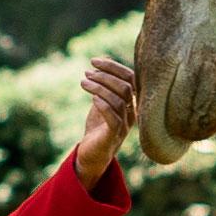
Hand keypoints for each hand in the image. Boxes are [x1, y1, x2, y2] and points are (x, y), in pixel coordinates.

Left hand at [72, 53, 136, 179]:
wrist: (92, 155)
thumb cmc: (97, 128)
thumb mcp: (100, 102)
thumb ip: (104, 86)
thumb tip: (100, 63)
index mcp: (130, 102)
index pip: (130, 78)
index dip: (113, 67)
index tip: (94, 61)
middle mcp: (131, 112)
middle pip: (126, 87)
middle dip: (105, 76)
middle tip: (87, 73)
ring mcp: (124, 125)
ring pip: (119, 100)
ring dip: (99, 88)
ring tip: (83, 82)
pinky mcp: (114, 136)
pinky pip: (114, 118)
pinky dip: (103, 105)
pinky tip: (92, 98)